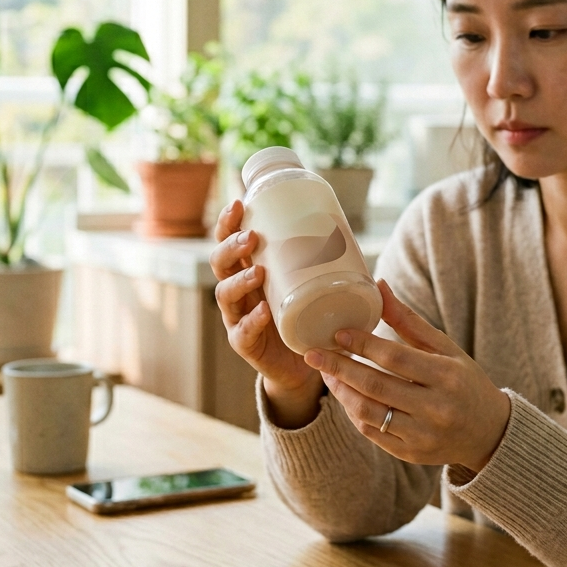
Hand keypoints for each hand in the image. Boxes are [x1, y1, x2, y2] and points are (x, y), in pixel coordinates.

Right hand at [210, 199, 322, 427]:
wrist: (302, 362)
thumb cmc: (304, 314)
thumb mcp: (308, 282)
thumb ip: (320, 260)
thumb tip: (346, 229)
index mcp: (248, 269)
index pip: (228, 241)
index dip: (227, 223)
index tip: (238, 203)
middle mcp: (237, 291)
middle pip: (220, 264)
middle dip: (231, 247)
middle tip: (251, 238)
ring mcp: (238, 318)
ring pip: (225, 295)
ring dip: (239, 281)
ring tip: (258, 272)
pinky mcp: (246, 344)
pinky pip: (242, 333)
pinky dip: (251, 321)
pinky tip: (263, 311)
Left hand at [302, 280, 510, 472]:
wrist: (489, 432)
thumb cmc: (464, 381)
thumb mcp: (445, 347)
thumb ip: (409, 321)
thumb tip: (379, 286)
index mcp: (446, 376)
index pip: (395, 357)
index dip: (363, 345)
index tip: (337, 334)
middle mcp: (435, 408)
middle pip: (376, 386)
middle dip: (340, 368)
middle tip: (313, 353)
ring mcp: (423, 435)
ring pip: (370, 413)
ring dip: (342, 392)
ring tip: (326, 373)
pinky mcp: (412, 455)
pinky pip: (373, 434)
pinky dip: (354, 413)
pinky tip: (346, 396)